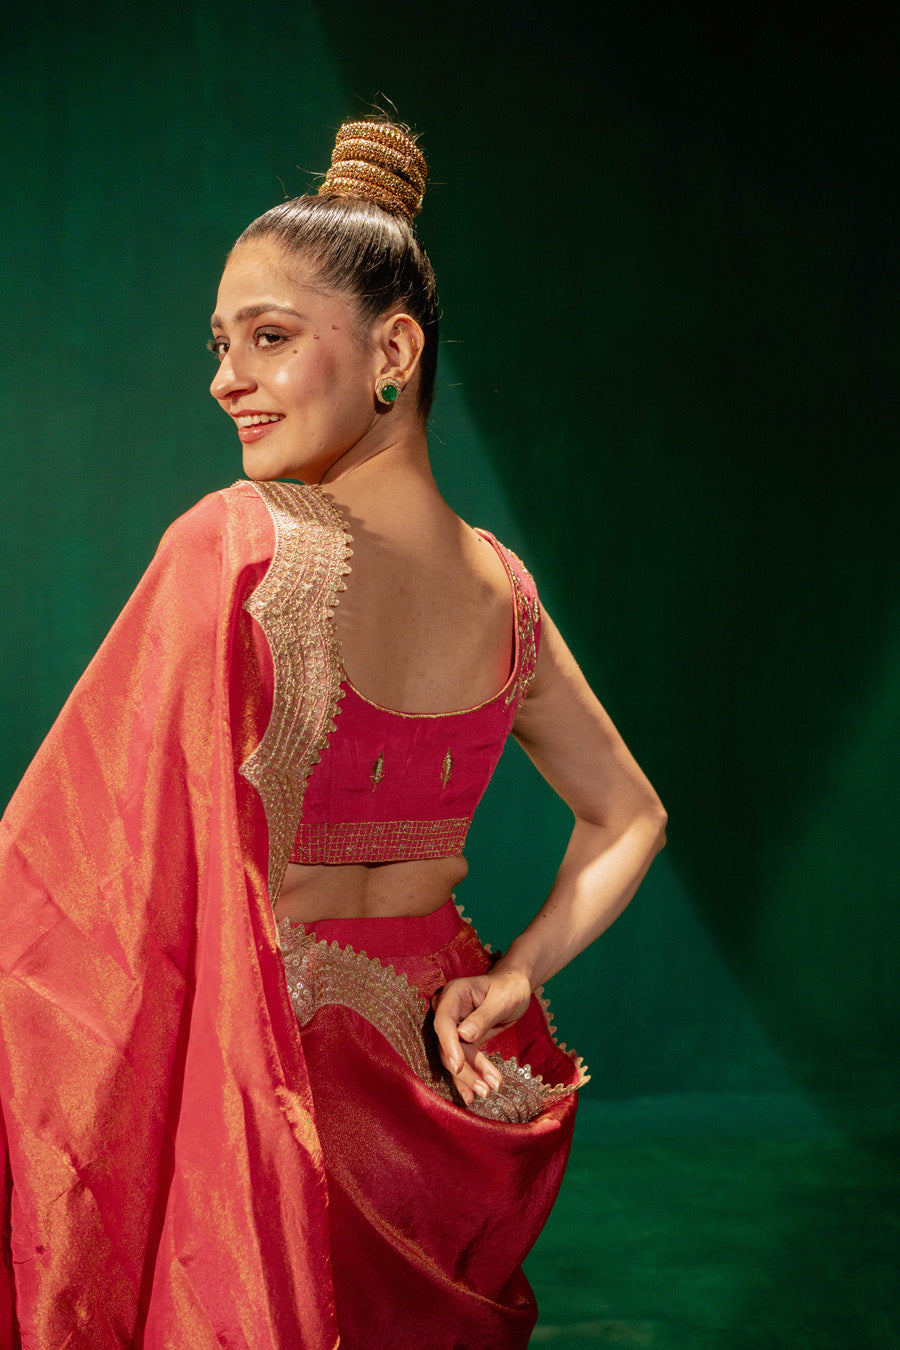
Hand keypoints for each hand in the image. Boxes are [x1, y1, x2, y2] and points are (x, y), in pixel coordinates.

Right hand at [431, 969, 531, 1105]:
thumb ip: (483, 1017)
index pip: (444, 1021)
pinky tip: (472, 1096)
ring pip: (456, 1056)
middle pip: (448, 1044)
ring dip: (471, 1077)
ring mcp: (454, 1025)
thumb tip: (464, 1036)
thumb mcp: (502, 1000)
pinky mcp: (461, 1039)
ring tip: (488, 1091)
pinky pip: (463, 1060)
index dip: (448, 1044)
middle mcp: (448, 1010)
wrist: (515, 988)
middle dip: (465, 1069)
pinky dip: (469, 1077)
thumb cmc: (510, 988)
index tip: (458, 1066)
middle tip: (485, 1089)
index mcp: (455, 994)